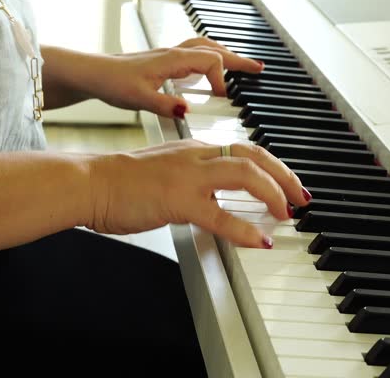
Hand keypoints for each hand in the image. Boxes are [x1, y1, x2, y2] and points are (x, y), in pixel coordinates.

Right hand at [85, 140, 310, 247]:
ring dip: (273, 193)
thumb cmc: (119, 182)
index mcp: (193, 149)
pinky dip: (244, 228)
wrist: (90, 182)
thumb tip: (212, 201)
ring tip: (286, 214)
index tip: (286, 184)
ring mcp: (188, 175)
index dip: (272, 166)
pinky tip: (257, 241)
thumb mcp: (164, 172)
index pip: (244, 149)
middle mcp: (196, 155)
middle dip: (284, 176)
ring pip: (245, 173)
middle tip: (299, 198)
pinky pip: (220, 214)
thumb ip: (191, 181)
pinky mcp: (177, 199)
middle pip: (254, 155)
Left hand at [92, 37, 263, 117]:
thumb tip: (187, 109)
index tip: (224, 98)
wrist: (91, 73)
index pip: (210, 61)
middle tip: (258, 69)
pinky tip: (210, 72)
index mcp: (171, 60)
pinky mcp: (162, 61)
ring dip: (226, 55)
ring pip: (204, 48)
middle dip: (237, 59)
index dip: (221, 79)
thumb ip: (164, 104)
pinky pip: (195, 54)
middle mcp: (173, 54)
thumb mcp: (137, 99)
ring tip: (243, 67)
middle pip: (213, 49)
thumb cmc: (111, 83)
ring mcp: (168, 56)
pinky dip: (209, 59)